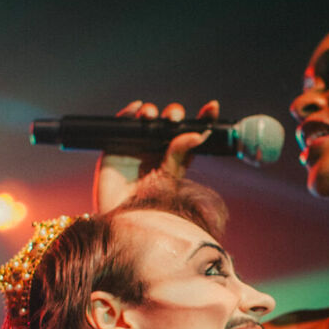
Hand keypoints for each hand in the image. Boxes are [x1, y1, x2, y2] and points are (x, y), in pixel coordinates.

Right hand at [92, 99, 219, 211]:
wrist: (123, 220)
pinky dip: (129, 112)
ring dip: (151, 111)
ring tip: (150, 116)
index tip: (212, 107)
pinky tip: (136, 108)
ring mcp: (137, 145)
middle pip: (169, 122)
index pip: (192, 132)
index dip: (202, 119)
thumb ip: (180, 154)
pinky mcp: (116, 144)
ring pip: (147, 118)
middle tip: (174, 118)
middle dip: (173, 114)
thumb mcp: (168, 178)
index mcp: (176, 156)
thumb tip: (198, 134)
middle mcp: (158, 147)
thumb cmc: (148, 205)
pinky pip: (123, 122)